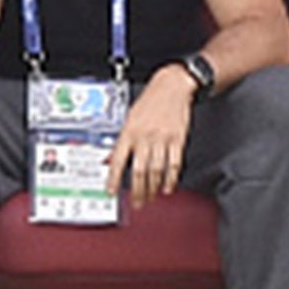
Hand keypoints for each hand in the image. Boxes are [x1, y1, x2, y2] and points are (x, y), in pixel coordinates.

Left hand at [107, 66, 195, 206]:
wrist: (172, 86)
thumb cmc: (150, 99)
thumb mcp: (129, 117)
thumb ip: (121, 139)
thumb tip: (110, 159)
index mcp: (129, 131)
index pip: (117, 160)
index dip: (113, 178)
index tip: (111, 191)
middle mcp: (144, 137)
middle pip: (139, 171)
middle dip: (137, 191)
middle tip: (136, 202)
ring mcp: (162, 139)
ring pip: (156, 171)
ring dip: (153, 188)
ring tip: (150, 197)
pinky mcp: (178, 140)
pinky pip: (174, 164)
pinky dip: (171, 179)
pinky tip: (168, 187)